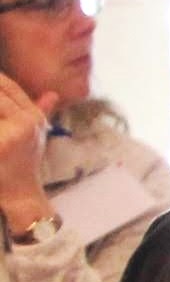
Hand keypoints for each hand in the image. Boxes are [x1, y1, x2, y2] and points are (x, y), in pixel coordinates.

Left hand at [0, 72, 58, 233]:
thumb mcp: (37, 135)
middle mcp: (26, 123)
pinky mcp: (0, 146)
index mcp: (34, 118)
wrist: (21, 194)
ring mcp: (11, 135)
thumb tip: (52, 94)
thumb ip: (40, 112)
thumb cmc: (25, 163)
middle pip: (0, 96)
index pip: (11, 88)